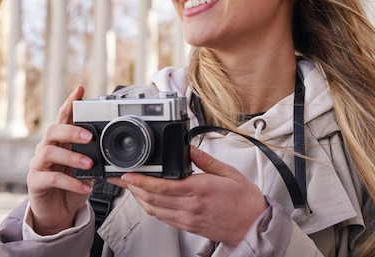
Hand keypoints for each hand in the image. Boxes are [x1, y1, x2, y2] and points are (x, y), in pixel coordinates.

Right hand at [26, 85, 94, 234]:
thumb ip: (94, 153)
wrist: (57, 211)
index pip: (63, 117)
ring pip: (49, 151)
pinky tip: (85, 186)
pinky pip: (51, 178)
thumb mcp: (86, 166)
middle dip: (71, 130)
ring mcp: (39, 164)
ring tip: (90, 163)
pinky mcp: (36, 182)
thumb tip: (111, 145)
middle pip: (52, 130)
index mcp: (60, 140)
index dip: (70, 103)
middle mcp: (46, 148)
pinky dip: (71, 181)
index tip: (80, 90)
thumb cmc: (72, 184)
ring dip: (72, 156)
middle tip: (89, 136)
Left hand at [109, 146, 267, 245]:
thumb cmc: (244, 200)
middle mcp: (190, 207)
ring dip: (138, 199)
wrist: (253, 225)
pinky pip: (163, 218)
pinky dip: (150, 208)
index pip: (163, 186)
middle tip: (121, 178)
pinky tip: (147, 200)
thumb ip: (205, 159)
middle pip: (152, 199)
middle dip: (132, 188)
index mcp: (199, 190)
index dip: (141, 181)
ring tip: (129, 186)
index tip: (129, 174)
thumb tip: (188, 148)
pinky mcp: (188, 227)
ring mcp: (187, 219)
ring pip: (154, 210)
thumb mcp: (228, 172)